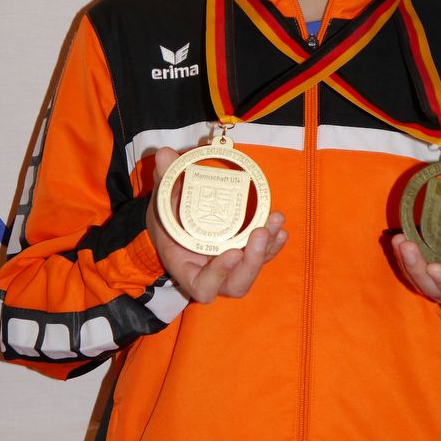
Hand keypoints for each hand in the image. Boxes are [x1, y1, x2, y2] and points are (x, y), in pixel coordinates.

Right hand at [146, 146, 286, 303]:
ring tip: (276, 220)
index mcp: (186, 267)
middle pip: (237, 284)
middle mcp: (211, 272)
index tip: (231, 252)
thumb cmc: (166, 216)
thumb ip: (163, 178)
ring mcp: (230, 266)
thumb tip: (166, 155)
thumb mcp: (161, 199)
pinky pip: (262, 255)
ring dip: (268, 248)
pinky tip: (278, 224)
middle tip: (261, 232)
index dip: (218, 275)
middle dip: (253, 261)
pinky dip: (273, 242)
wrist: (174, 222)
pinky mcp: (244, 254)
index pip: (203, 286)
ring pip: (253, 269)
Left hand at [391, 159, 440, 313]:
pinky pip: (410, 268)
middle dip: (417, 270)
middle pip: (431, 289)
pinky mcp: (422, 270)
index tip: (437, 268)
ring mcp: (435, 280)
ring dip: (406, 262)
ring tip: (399, 240)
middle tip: (408, 247)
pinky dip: (402, 255)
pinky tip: (397, 238)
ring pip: (417, 280)